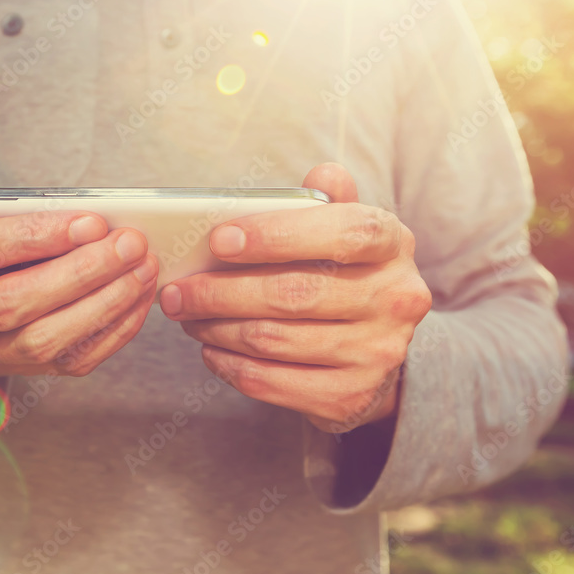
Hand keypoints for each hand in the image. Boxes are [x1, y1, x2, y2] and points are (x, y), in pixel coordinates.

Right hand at [0, 169, 157, 391]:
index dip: (29, 237)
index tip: (89, 221)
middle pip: (8, 304)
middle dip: (77, 274)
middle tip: (130, 243)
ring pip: (42, 340)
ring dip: (102, 305)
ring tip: (143, 268)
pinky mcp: (18, 370)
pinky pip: (70, 361)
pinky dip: (112, 330)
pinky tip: (139, 297)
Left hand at [158, 163, 431, 432]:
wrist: (378, 351)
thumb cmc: (345, 273)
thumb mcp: (346, 230)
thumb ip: (329, 202)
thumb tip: (322, 175)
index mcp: (393, 243)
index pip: (342, 233)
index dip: (276, 236)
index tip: (218, 240)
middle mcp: (396, 299)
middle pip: (295, 294)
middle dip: (222, 291)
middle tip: (177, 290)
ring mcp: (377, 353)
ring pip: (275, 340)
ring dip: (217, 329)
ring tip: (186, 316)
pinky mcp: (351, 398)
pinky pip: (272, 383)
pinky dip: (230, 366)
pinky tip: (210, 350)